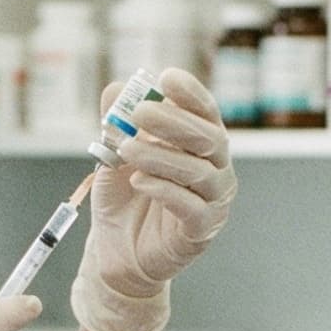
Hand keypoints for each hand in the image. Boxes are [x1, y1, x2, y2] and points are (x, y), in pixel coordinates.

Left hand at [74, 67, 236, 330]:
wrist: (120, 253)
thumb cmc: (125, 200)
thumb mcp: (114, 157)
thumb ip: (116, 124)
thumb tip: (115, 87)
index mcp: (200, 145)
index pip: (205, 112)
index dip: (191, 94)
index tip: (167, 77)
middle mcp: (216, 169)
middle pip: (208, 138)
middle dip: (173, 121)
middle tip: (139, 112)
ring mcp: (213, 201)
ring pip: (199, 172)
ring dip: (161, 156)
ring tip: (126, 149)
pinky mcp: (202, 230)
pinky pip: (191, 207)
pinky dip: (164, 190)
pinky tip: (139, 181)